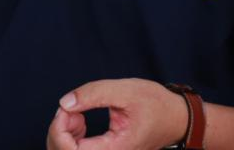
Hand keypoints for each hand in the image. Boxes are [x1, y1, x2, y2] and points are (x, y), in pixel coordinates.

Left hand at [47, 78, 188, 149]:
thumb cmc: (156, 105)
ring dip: (62, 132)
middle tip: (71, 106)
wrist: (175, 119)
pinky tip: (79, 120)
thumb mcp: (126, 91)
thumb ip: (94, 94)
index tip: (68, 107)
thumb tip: (65, 103)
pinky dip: (69, 136)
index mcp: (115, 149)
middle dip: (58, 129)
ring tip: (77, 112)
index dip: (60, 129)